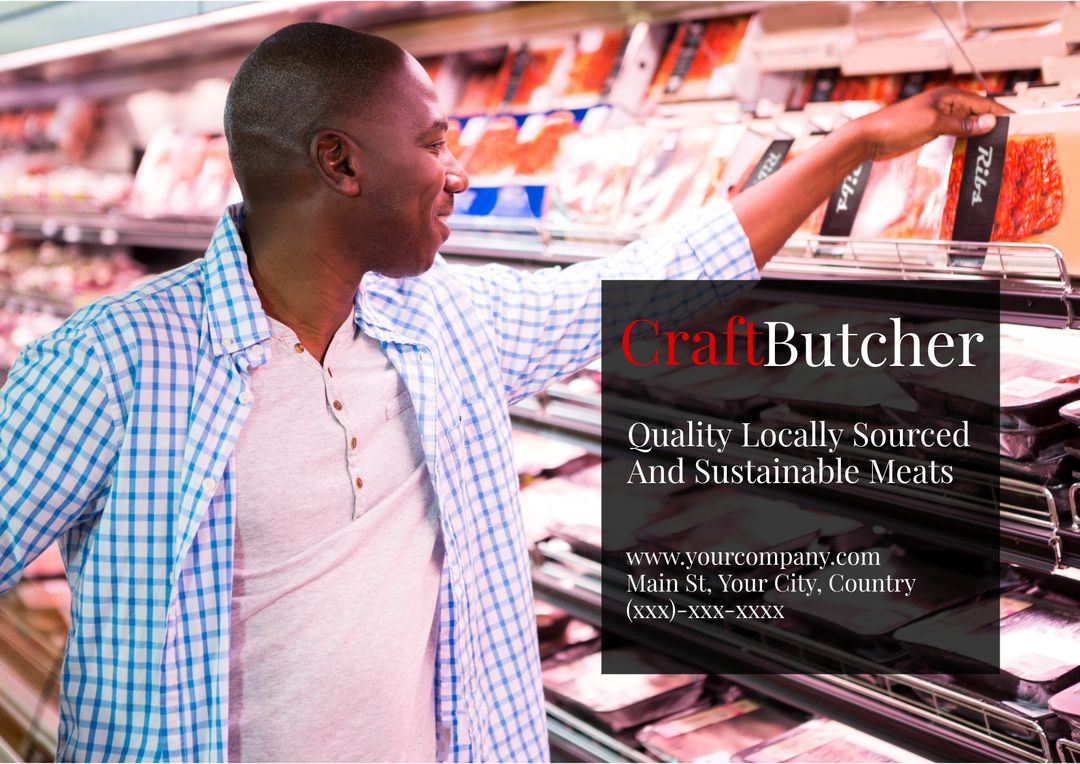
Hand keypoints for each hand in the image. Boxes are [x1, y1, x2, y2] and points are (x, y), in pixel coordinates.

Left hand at [849, 87, 1012, 161]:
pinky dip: (966, 141)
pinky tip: (974, 151)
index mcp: (949, 96)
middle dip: (993, 125)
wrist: (868, 138)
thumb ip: (962, 125)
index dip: (1002, 113)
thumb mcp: (933, 124)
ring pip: (967, 126)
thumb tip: (991, 122)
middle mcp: (946, 105)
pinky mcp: (930, 132)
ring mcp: (939, 119)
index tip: (1019, 124)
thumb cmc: (897, 125)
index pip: (983, 103)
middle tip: (1011, 140)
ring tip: (997, 147)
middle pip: (977, 114)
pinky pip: (955, 135)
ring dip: (980, 135)